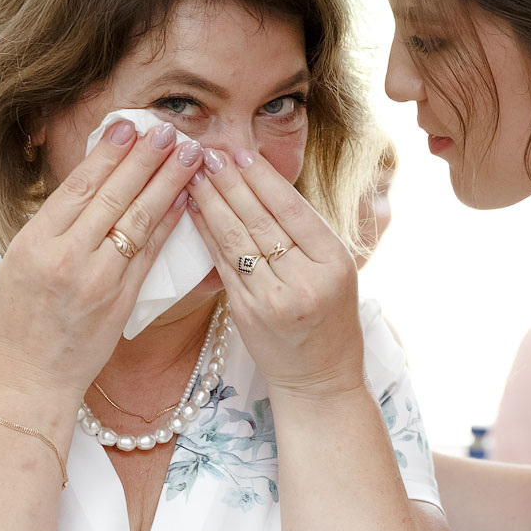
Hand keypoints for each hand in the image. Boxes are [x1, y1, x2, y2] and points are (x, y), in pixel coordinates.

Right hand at [0, 121, 203, 403]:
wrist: (30, 379)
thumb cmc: (18, 323)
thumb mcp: (15, 266)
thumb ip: (48, 229)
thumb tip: (84, 187)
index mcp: (33, 244)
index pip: (77, 188)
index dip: (107, 155)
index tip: (128, 127)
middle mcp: (65, 258)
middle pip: (112, 197)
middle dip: (145, 159)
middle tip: (169, 129)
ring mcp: (96, 281)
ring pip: (137, 221)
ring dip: (166, 183)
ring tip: (188, 154)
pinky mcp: (120, 302)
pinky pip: (149, 254)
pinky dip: (167, 224)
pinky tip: (184, 199)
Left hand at [188, 148, 362, 398]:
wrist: (319, 379)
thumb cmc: (329, 320)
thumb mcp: (337, 272)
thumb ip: (307, 233)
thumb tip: (265, 183)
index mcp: (334, 262)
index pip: (292, 210)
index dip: (263, 179)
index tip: (240, 153)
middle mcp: (305, 280)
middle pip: (260, 220)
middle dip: (229, 182)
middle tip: (207, 151)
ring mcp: (273, 298)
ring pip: (236, 239)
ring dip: (211, 201)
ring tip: (193, 172)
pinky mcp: (247, 313)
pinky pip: (223, 263)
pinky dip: (205, 233)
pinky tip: (192, 209)